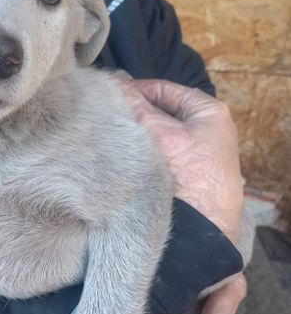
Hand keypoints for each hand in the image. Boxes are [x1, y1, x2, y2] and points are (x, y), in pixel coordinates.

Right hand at [122, 79, 243, 243]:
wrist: (203, 228)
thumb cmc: (191, 175)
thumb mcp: (161, 134)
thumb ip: (137, 107)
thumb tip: (113, 85)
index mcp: (209, 111)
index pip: (163, 89)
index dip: (135, 89)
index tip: (107, 93)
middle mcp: (206, 128)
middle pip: (160, 112)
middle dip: (134, 113)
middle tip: (105, 115)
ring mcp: (196, 152)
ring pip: (156, 134)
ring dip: (136, 135)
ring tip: (110, 134)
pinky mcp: (185, 173)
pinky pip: (158, 154)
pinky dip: (142, 152)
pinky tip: (122, 155)